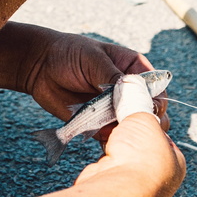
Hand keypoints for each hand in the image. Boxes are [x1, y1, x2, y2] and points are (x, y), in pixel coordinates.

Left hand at [20, 28, 169, 138]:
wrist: (39, 67)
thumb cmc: (68, 53)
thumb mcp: (93, 58)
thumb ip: (112, 76)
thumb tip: (130, 95)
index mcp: (133, 68)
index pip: (156, 87)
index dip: (156, 100)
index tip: (149, 109)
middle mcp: (127, 90)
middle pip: (150, 111)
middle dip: (146, 121)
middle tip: (133, 125)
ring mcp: (114, 109)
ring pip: (133, 127)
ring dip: (128, 134)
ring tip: (119, 137)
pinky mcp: (99, 124)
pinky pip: (112, 138)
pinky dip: (111, 142)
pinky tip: (107, 143)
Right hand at [74, 110, 185, 196]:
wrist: (117, 191)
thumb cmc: (141, 157)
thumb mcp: (144, 117)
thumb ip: (139, 101)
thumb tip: (133, 83)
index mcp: (175, 161)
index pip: (162, 133)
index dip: (147, 116)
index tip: (135, 106)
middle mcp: (160, 177)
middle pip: (141, 142)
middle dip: (129, 128)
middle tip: (120, 116)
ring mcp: (136, 186)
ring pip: (124, 153)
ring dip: (115, 140)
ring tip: (109, 130)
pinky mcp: (114, 188)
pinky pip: (109, 163)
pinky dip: (105, 153)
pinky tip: (102, 146)